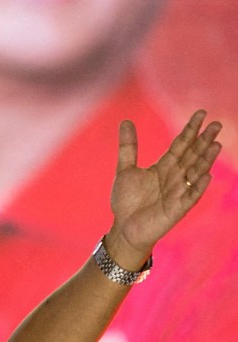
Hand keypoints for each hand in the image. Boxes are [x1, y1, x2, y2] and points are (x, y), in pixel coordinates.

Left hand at [110, 110, 222, 262]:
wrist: (124, 228)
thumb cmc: (127, 201)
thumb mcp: (125, 170)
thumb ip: (128, 147)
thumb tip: (126, 121)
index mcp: (164, 166)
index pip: (181, 145)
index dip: (190, 130)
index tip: (201, 113)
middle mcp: (175, 177)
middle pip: (192, 155)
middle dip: (203, 141)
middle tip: (216, 124)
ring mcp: (178, 192)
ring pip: (195, 172)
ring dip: (206, 160)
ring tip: (215, 144)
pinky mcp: (177, 208)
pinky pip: (190, 196)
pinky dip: (198, 186)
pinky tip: (207, 175)